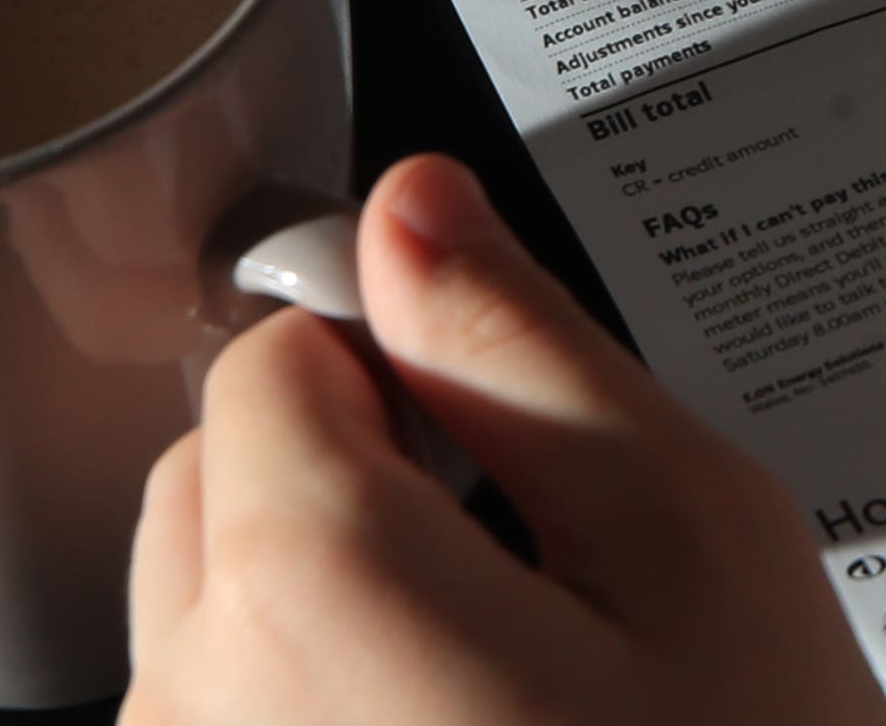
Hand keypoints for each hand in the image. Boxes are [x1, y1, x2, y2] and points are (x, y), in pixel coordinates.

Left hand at [125, 155, 885, 725]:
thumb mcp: (692, 540)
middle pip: (219, 486)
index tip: (509, 439)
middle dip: (356, 490)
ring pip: (216, 624)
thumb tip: (407, 210)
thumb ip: (524, 347)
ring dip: (338, 621)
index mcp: (304, 587)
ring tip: (522, 708)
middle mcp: (192, 716)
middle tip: (544, 589)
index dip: (408, 365)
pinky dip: (326, 725)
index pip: (275, 354)